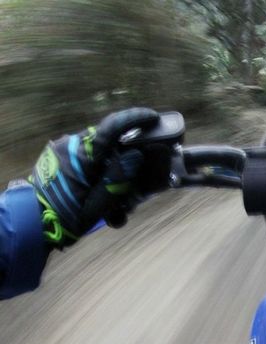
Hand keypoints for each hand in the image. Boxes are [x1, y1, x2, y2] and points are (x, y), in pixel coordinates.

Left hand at [30, 108, 166, 245]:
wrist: (31, 222)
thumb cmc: (64, 217)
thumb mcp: (97, 205)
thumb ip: (118, 179)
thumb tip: (137, 155)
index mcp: (81, 156)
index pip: (112, 127)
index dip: (136, 119)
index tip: (153, 118)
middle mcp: (70, 145)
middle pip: (110, 142)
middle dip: (126, 159)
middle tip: (136, 183)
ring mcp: (62, 148)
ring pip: (100, 150)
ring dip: (112, 169)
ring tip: (116, 200)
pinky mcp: (58, 155)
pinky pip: (87, 155)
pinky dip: (99, 170)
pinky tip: (101, 193)